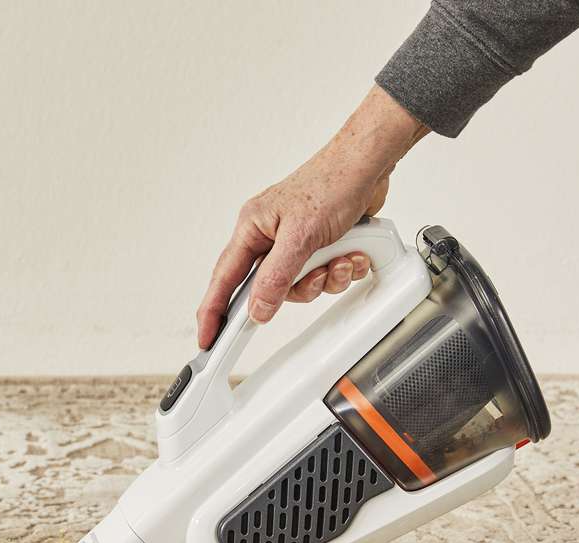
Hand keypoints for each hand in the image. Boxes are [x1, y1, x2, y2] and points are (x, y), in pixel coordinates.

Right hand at [195, 87, 428, 347]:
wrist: (370, 166)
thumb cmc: (331, 182)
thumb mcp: (301, 235)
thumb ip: (276, 276)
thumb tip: (258, 309)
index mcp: (252, 228)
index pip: (224, 279)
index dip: (214, 312)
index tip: (208, 340)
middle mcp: (269, 237)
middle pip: (270, 289)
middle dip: (299, 288)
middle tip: (316, 279)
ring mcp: (294, 243)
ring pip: (301, 286)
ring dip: (326, 279)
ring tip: (341, 259)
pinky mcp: (318, 247)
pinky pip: (323, 276)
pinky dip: (341, 271)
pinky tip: (352, 255)